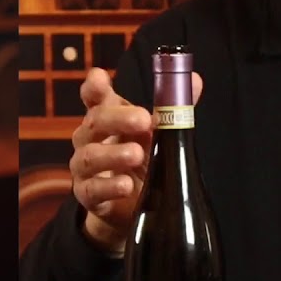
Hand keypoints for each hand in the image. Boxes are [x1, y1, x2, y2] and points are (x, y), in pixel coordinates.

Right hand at [70, 67, 202, 254]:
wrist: (131, 203)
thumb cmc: (144, 158)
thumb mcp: (160, 132)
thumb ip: (174, 107)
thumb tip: (194, 80)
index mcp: (107, 118)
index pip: (94, 97)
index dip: (94, 87)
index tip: (100, 77)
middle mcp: (91, 139)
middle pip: (95, 122)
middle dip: (118, 119)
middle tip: (144, 120)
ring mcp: (86, 168)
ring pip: (90, 157)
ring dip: (114, 154)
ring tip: (137, 155)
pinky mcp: (88, 195)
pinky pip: (93, 190)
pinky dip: (109, 187)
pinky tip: (126, 185)